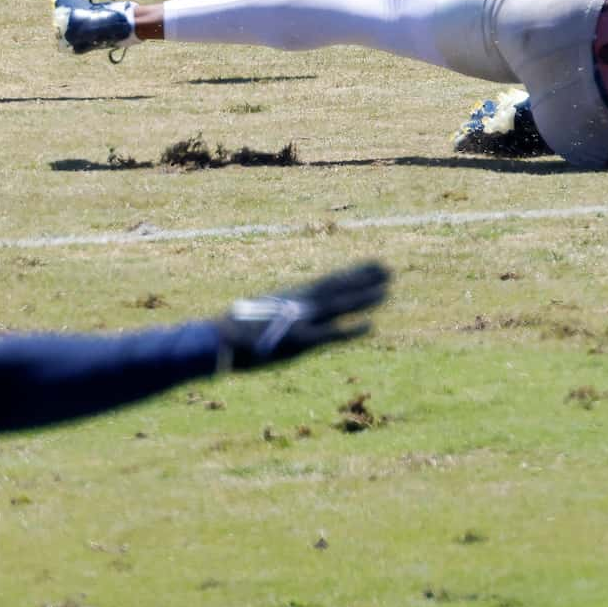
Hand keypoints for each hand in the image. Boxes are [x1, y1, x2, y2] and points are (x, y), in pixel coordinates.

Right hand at [214, 261, 388, 369]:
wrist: (219, 341)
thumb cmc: (235, 330)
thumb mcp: (263, 316)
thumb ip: (280, 315)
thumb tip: (285, 314)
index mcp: (293, 296)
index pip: (329, 281)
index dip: (353, 273)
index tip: (373, 265)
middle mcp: (300, 303)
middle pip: (338, 288)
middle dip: (363, 278)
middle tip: (388, 268)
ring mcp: (301, 320)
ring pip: (339, 305)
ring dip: (364, 297)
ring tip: (388, 288)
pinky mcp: (299, 342)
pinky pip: (331, 334)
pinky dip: (351, 329)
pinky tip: (371, 326)